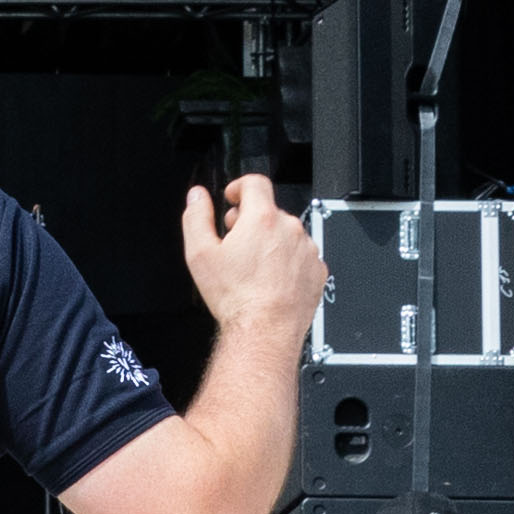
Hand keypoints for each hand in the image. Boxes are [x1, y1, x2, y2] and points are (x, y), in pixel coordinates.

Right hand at [181, 171, 328, 347]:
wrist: (264, 331)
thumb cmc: (237, 298)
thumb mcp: (200, 253)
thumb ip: (196, 216)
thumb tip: (197, 198)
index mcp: (262, 219)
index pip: (255, 183)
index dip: (240, 187)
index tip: (233, 198)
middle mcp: (290, 229)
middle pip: (269, 211)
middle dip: (251, 221)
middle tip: (236, 244)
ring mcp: (307, 250)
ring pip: (286, 234)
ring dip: (271, 242)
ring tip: (254, 269)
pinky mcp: (317, 270)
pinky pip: (301, 256)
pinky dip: (287, 262)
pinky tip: (271, 280)